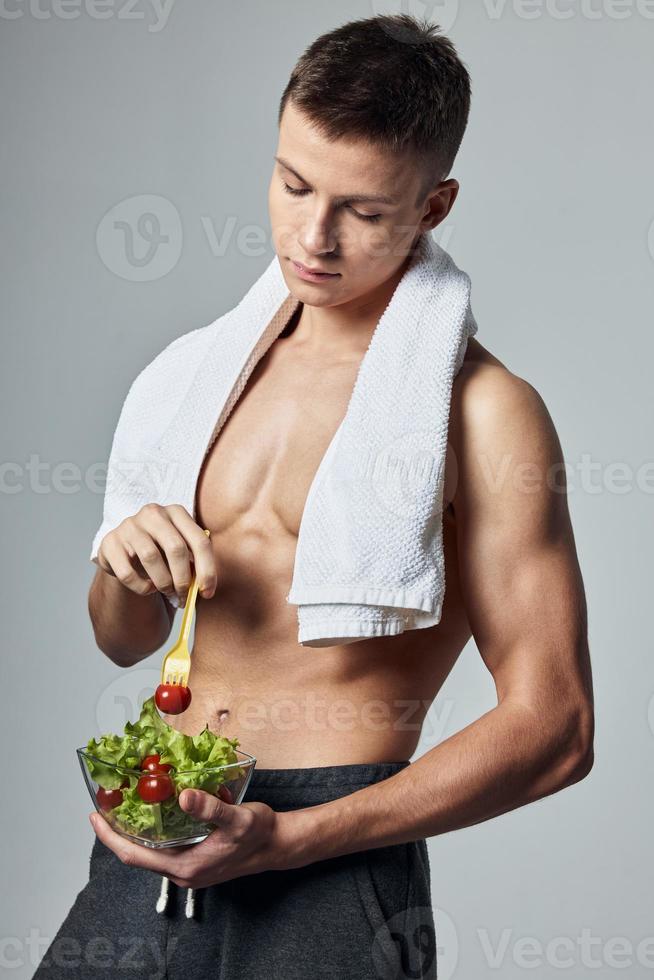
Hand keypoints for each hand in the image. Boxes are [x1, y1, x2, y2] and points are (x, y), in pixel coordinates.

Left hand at [89, 789, 282, 887]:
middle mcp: (182, 871)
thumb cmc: (259, 834)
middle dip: (116, 832)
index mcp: (186, 867)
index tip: (95, 816)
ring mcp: (188, 867)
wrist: (277, 845)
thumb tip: (184, 796)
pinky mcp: (194, 860)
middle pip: (137, 855)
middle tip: (104, 805)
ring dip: (133, 831)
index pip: (135, 856)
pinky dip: (151, 832)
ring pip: (149, 852)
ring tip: (121, 807)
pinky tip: (151, 813)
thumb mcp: (237, 818)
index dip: (110, 837)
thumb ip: (210, 808)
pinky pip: (163, 848)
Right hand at [96, 503, 216, 604]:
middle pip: (176, 549)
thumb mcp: (179, 551)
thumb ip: (194, 563)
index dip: (207, 570)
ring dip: (163, 583)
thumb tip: (205, 588)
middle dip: (183, 579)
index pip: (200, 540)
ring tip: (167, 592)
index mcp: (176, 512)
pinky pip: (127, 572)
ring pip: (151, 558)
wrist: (125, 553)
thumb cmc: (161, 553)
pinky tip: (147, 588)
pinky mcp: (110, 543)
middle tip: (184, 597)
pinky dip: (141, 587)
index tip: (207, 592)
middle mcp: (153, 513)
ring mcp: (129, 526)